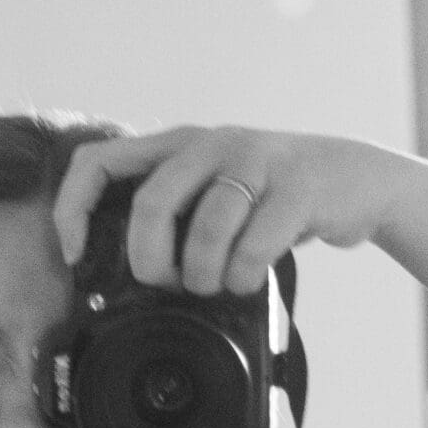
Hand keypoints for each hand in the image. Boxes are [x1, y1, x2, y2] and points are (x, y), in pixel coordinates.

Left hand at [52, 125, 408, 299]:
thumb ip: (169, 214)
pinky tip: (249, 278)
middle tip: (169, 284)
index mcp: (176, 145)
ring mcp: (255, 160)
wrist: (353, 181)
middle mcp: (210, 143)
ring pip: (206, 232)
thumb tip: (114, 275)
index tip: (77, 255)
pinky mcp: (296, 187)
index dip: (74, 210)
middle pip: (152, 206)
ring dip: (204, 275)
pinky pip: (252, 249)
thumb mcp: (211, 193)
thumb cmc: (267, 200)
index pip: (98, 161)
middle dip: (153, 262)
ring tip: (218, 282)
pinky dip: (244, 277)